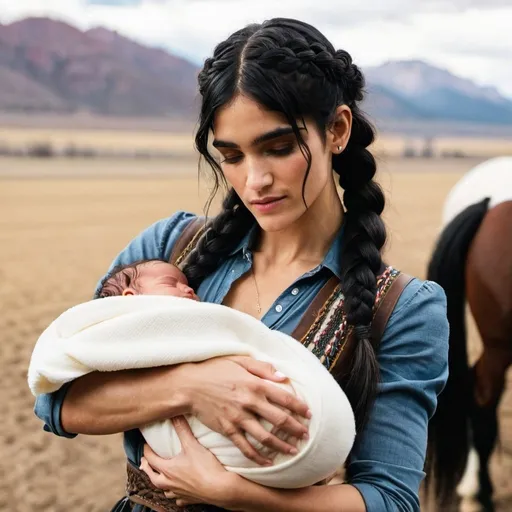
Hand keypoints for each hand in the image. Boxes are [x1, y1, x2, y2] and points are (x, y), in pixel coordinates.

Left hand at [140, 416, 238, 507]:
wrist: (220, 488)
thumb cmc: (205, 467)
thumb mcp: (192, 444)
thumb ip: (182, 429)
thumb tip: (175, 414)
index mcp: (168, 469)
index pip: (151, 459)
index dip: (147, 451)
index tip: (146, 445)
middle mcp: (170, 483)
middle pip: (153, 477)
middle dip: (147, 469)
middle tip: (145, 463)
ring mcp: (179, 493)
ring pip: (164, 490)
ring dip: (160, 483)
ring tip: (160, 478)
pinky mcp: (189, 499)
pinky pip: (178, 500)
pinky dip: (175, 496)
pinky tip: (178, 493)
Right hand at [180, 355, 310, 465]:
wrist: (189, 385)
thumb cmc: (215, 369)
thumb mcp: (240, 360)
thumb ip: (263, 368)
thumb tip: (283, 377)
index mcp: (255, 384)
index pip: (284, 397)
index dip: (299, 407)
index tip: (309, 414)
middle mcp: (249, 401)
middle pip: (279, 419)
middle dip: (295, 429)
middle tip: (306, 436)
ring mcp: (238, 417)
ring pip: (265, 437)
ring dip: (281, 446)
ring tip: (293, 452)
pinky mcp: (227, 429)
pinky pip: (245, 447)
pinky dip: (258, 457)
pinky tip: (267, 462)